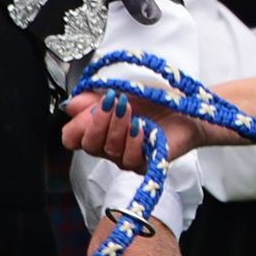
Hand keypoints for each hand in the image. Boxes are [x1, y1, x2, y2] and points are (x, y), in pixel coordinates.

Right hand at [64, 84, 196, 164]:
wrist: (186, 107)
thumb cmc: (155, 100)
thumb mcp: (121, 90)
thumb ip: (93, 98)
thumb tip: (69, 105)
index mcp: (99, 128)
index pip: (72, 137)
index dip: (76, 125)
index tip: (90, 106)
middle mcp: (108, 146)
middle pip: (88, 145)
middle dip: (97, 122)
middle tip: (112, 103)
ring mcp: (125, 157)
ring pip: (109, 151)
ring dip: (117, 127)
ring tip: (130, 110)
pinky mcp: (144, 165)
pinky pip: (130, 160)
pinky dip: (133, 142)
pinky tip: (140, 128)